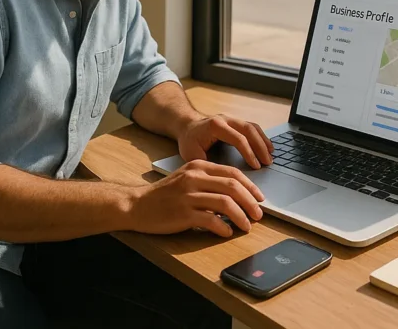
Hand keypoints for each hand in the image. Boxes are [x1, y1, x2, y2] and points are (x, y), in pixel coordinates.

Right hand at [128, 160, 264, 236]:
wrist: (137, 205)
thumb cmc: (164, 194)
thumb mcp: (187, 178)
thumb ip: (209, 181)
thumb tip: (237, 194)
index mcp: (198, 166)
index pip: (232, 173)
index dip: (250, 186)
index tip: (260, 198)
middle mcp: (194, 177)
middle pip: (233, 186)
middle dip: (250, 202)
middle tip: (259, 214)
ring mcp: (188, 195)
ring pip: (225, 203)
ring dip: (241, 216)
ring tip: (246, 226)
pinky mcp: (183, 213)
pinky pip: (211, 220)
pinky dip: (223, 227)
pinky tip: (227, 232)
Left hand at [178, 114, 273, 169]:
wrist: (186, 126)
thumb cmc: (189, 141)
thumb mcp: (191, 154)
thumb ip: (206, 164)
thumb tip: (222, 177)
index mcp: (215, 126)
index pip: (238, 139)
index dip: (249, 153)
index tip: (256, 166)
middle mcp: (225, 119)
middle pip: (249, 130)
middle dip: (260, 147)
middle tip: (268, 162)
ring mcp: (231, 118)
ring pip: (252, 127)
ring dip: (263, 141)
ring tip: (271, 155)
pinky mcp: (235, 121)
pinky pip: (251, 127)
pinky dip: (261, 136)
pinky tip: (267, 147)